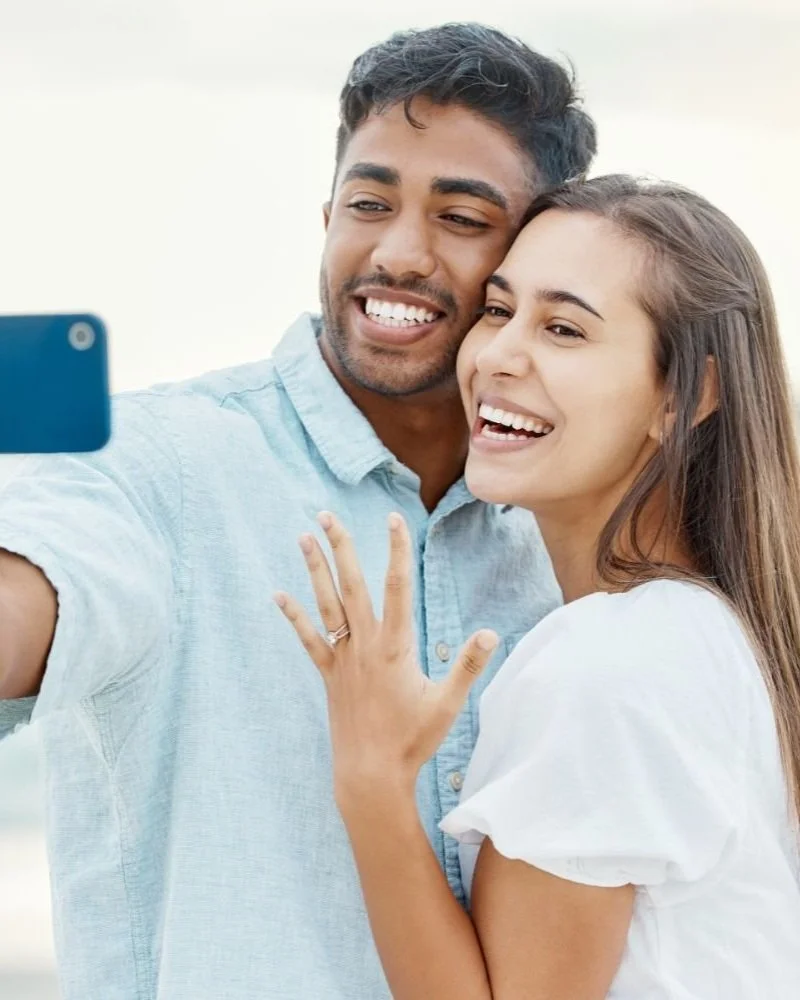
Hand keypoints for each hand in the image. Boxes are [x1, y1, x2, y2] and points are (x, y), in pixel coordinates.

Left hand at [274, 511, 498, 806]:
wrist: (370, 775)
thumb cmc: (413, 741)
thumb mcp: (447, 704)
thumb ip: (468, 665)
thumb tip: (491, 633)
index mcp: (396, 647)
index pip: (398, 586)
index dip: (396, 550)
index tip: (393, 519)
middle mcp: (365, 645)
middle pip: (351, 585)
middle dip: (340, 546)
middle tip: (326, 514)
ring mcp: (343, 659)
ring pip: (326, 604)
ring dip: (314, 569)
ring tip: (303, 536)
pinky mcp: (329, 675)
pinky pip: (309, 639)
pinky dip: (293, 616)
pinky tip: (278, 594)